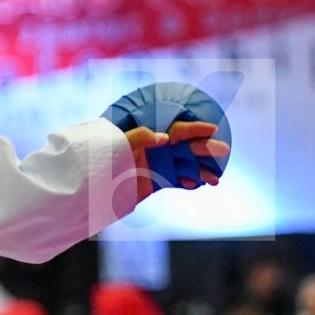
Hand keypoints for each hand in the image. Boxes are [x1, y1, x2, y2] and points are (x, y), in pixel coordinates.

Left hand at [105, 82, 231, 198]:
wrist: (91, 185)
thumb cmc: (101, 157)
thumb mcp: (117, 142)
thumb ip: (139, 136)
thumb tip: (163, 137)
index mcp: (150, 135)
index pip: (178, 130)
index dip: (195, 128)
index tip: (212, 128)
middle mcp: (157, 148)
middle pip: (186, 147)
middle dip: (206, 148)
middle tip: (224, 150)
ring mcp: (156, 165)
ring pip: (185, 165)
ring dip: (202, 170)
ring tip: (215, 179)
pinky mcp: (154, 181)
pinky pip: (176, 180)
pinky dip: (187, 182)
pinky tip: (197, 185)